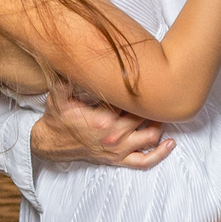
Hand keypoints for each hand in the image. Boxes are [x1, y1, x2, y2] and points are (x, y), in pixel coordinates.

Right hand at [31, 83, 175, 169]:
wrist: (49, 142)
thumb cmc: (57, 118)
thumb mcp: (58, 95)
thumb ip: (67, 78)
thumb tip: (73, 60)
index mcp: (102, 119)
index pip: (131, 103)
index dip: (142, 94)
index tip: (149, 81)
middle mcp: (113, 135)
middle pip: (144, 118)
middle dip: (154, 107)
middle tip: (161, 93)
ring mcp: (117, 149)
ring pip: (150, 137)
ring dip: (160, 125)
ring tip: (165, 112)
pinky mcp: (118, 160)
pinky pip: (144, 161)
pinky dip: (160, 154)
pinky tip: (171, 143)